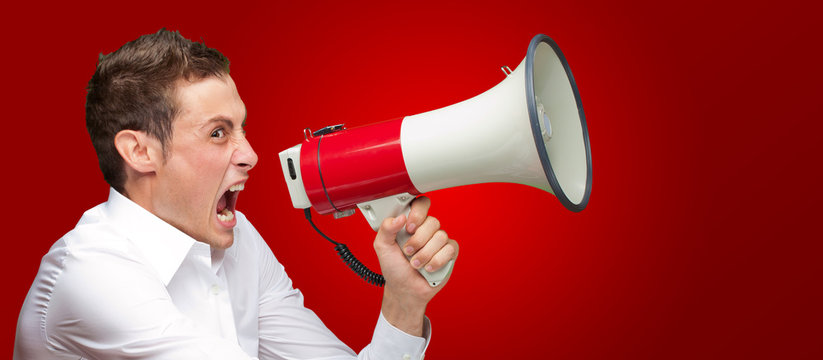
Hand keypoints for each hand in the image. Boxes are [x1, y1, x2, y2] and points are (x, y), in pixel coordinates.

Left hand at [372, 196, 458, 335]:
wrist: (405, 290)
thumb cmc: (394, 268)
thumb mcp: (382, 247)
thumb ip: (386, 228)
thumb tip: (400, 218)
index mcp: (412, 223)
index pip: (422, 204)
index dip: (418, 213)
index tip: (409, 228)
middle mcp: (427, 230)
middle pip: (433, 221)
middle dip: (418, 240)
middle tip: (408, 251)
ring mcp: (439, 241)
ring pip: (441, 237)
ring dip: (425, 254)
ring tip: (415, 264)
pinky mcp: (450, 254)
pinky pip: (450, 249)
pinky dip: (436, 261)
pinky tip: (428, 268)